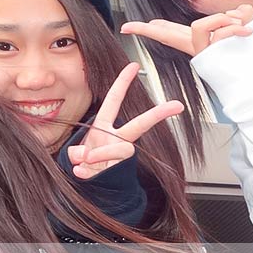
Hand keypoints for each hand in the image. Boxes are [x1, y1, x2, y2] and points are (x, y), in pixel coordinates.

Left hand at [67, 62, 183, 179]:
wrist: (93, 187)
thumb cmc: (85, 163)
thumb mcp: (75, 153)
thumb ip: (78, 153)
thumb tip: (86, 157)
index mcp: (105, 127)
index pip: (114, 101)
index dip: (123, 82)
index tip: (134, 65)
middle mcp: (116, 139)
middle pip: (139, 125)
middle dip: (157, 114)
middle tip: (176, 105)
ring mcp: (119, 156)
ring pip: (119, 150)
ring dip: (99, 155)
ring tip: (85, 162)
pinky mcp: (119, 172)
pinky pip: (102, 170)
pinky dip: (86, 173)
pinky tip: (83, 174)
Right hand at [120, 4, 252, 55]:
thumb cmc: (251, 55)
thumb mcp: (246, 27)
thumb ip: (241, 14)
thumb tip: (240, 9)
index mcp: (198, 41)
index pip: (170, 32)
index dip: (150, 29)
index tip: (127, 28)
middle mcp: (196, 48)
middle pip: (166, 35)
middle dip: (147, 30)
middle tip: (127, 28)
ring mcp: (202, 52)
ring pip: (199, 24)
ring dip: (223, 21)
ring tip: (242, 28)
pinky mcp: (212, 55)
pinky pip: (218, 31)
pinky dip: (236, 27)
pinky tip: (246, 32)